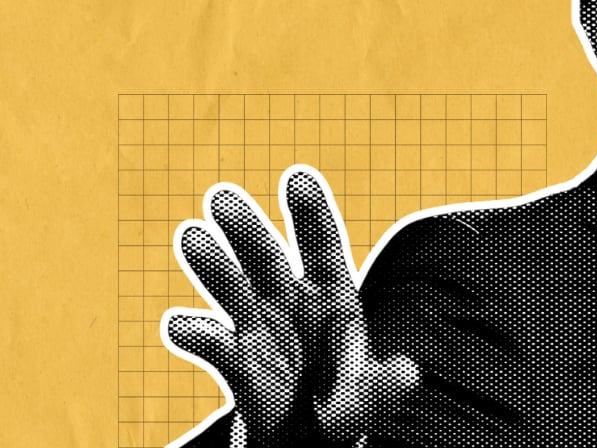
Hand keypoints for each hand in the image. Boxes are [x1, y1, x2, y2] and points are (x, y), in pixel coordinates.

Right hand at [164, 166, 417, 443]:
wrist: (309, 432)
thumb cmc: (346, 400)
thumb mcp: (368, 396)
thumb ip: (383, 386)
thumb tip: (409, 375)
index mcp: (333, 295)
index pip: (323, 247)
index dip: (312, 214)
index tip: (297, 177)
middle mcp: (291, 300)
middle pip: (268, 258)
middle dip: (248, 229)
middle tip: (221, 197)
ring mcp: (258, 325)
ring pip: (232, 288)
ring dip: (213, 265)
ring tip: (190, 237)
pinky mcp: (233, 359)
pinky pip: (212, 341)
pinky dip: (195, 333)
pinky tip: (183, 324)